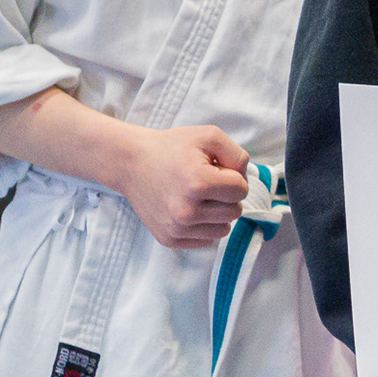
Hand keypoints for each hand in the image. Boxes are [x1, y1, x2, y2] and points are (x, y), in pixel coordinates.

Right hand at [117, 125, 250, 249]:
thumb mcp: (209, 136)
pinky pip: (206, 240)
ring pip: (224, 229)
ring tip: (199, 195)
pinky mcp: (169, 239)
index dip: (233, 176)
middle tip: (207, 182)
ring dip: (218, 213)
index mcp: (198, 183)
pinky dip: (204, 226)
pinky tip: (189, 208)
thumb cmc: (173, 147)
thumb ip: (237, 155)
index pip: (241, 190)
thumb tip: (245, 181)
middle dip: (227, 195)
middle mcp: (186, 211)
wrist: (132, 163)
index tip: (216, 169)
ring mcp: (177, 228)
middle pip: (235, 211)